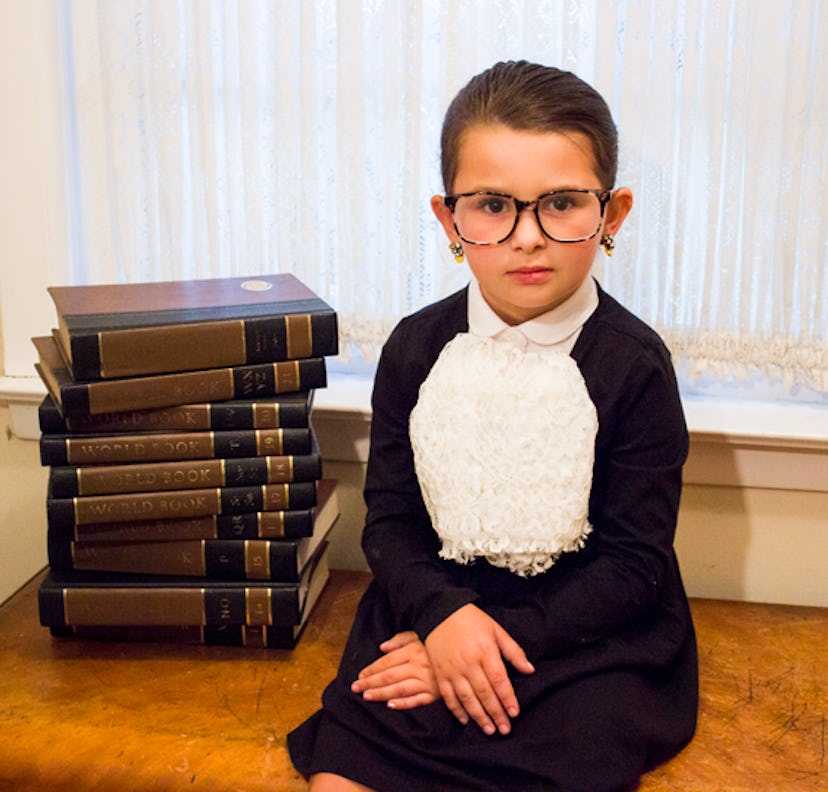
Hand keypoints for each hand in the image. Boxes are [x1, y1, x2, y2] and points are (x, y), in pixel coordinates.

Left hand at [351, 631, 438, 709]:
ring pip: (399, 688)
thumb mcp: (420, 634)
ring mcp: (427, 680)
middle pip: (390, 676)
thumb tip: (382, 647)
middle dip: (371, 683)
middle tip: (356, 688)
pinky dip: (404, 703)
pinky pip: (417, 700)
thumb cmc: (439, 643)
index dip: (372, 669)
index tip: (360, 676)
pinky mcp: (435, 693)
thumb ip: (400, 639)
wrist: (466, 655)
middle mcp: (418, 665)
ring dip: (382, 693)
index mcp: (413, 650)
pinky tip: (391, 705)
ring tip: (367, 696)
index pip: (387, 661)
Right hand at [424, 604, 533, 735]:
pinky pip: (448, 696)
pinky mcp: (440, 673)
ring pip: (467, 698)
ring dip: (479, 716)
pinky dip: (456, 710)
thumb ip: (514, 651)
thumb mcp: (496, 630)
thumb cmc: (472, 620)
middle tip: (505, 729)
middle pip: (484, 693)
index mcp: (485, 651)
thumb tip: (530, 670)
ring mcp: (452, 669)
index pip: (499, 680)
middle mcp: (468, 663)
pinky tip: (465, 720)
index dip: (507, 698)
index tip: (515, 713)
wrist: (440, 612)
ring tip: (489, 730)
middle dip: (496, 713)